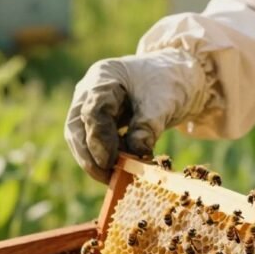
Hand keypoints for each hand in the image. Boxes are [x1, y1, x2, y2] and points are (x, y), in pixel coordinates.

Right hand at [64, 48, 213, 182]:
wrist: (177, 77)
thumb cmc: (169, 82)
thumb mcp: (163, 102)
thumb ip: (148, 125)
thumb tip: (135, 152)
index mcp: (103, 77)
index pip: (93, 110)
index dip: (99, 138)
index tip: (110, 162)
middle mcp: (90, 91)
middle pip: (77, 127)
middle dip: (90, 156)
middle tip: (108, 177)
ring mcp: (90, 106)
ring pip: (80, 138)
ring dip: (95, 160)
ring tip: (116, 176)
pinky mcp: (98, 122)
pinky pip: (94, 143)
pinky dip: (105, 157)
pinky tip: (122, 167)